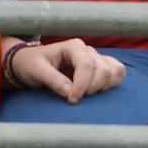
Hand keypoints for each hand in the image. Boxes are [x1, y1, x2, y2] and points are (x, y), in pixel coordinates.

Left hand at [9, 38, 125, 103]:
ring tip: (85, 94)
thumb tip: (69, 91)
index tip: (71, 100)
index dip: (81, 86)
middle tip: (74, 98)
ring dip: (102, 87)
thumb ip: (53, 80)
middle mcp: (87, 50)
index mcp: (73, 46)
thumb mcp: (37, 70)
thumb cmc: (31, 64)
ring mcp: (95, 58)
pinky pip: (117, 73)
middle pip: (103, 70)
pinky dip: (111, 83)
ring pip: (113, 71)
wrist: (30, 63)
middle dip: (91, 88)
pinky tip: (97, 91)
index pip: (86, 65)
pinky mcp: (99, 67)